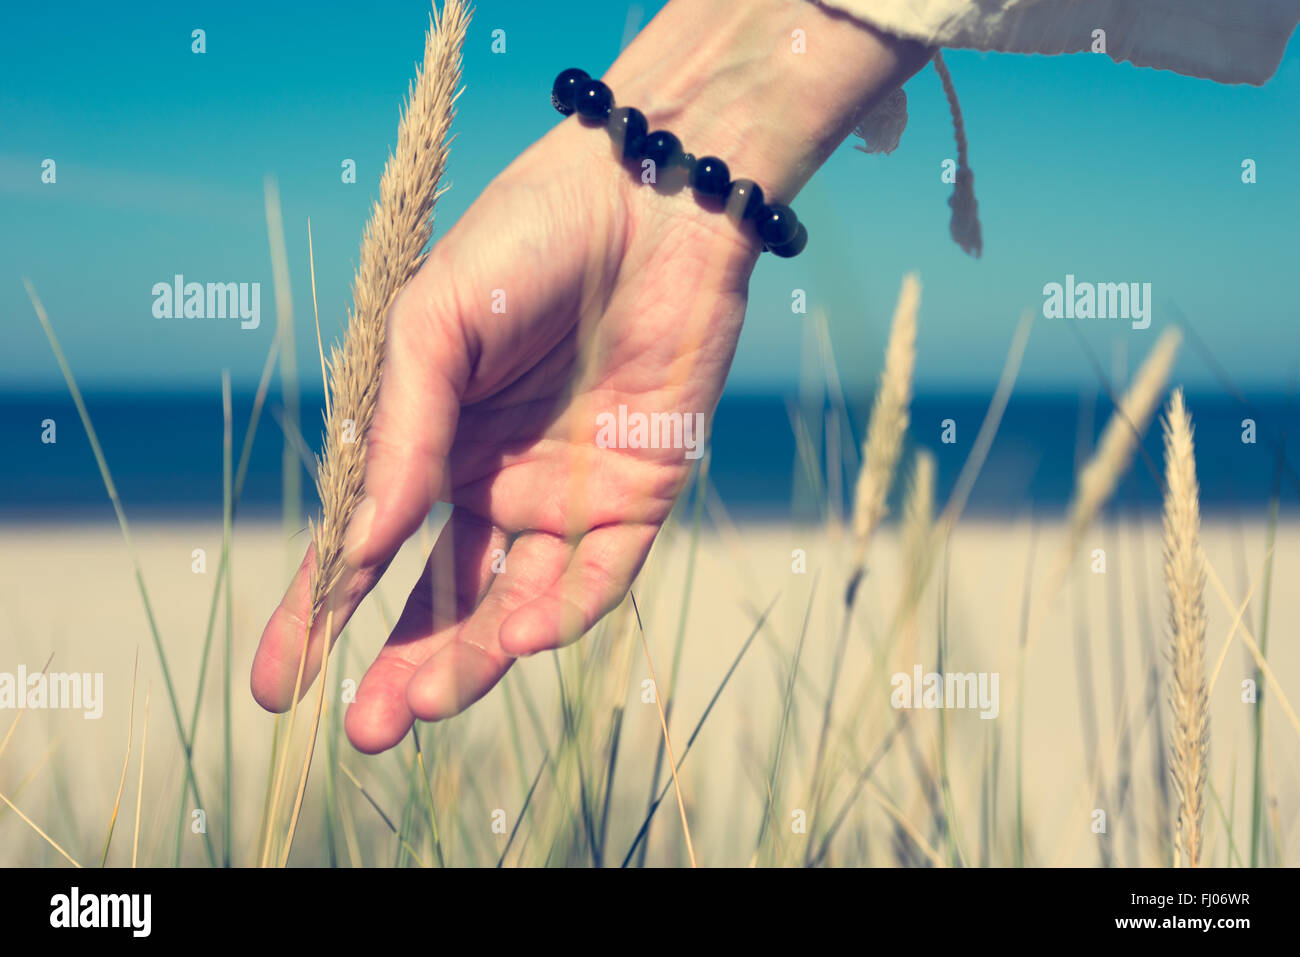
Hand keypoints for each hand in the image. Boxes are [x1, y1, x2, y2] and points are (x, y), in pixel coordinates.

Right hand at [250, 0, 932, 753]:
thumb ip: (402, 431)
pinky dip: (563, 610)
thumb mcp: (432, 324)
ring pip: (518, 604)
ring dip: (474, 658)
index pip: (369, 548)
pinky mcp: (640, 494)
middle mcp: (494, 480)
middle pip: (443, 598)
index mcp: (433, 442)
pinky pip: (601, 575)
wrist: (650, 199)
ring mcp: (567, 495)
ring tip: (428, 702)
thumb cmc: (529, 240)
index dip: (320, 615)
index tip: (275, 685)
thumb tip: (361, 541)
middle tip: (367, 730)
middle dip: (404, 667)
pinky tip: (520, 634)